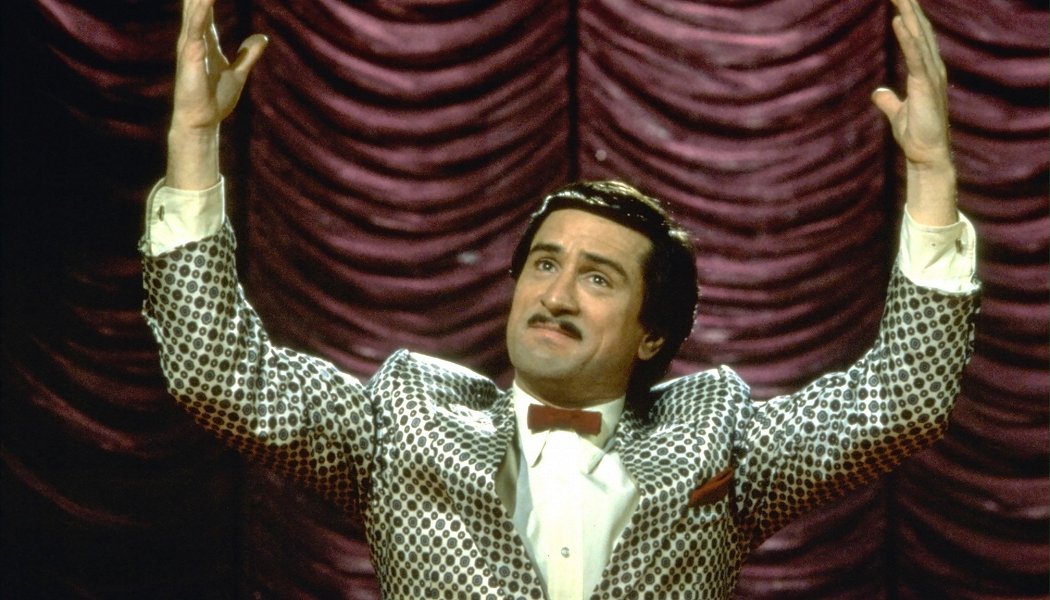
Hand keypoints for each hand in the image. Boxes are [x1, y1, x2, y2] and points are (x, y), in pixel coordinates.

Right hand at [167, 0, 266, 188]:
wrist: (202, 122)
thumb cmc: (215, 98)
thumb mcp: (239, 72)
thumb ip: (249, 54)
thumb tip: (262, 37)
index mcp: (204, 38)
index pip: (205, 4)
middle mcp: (193, 38)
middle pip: (196, 2)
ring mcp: (189, 49)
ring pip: (194, 14)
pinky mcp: (190, 62)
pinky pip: (194, 36)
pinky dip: (198, 19)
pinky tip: (204, 5)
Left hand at [871, 0, 956, 224]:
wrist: (926, 156)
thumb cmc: (916, 135)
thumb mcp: (898, 113)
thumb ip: (889, 101)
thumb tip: (879, 92)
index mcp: (926, 71)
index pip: (917, 37)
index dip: (909, 16)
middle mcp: (932, 68)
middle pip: (920, 30)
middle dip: (910, 7)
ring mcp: (931, 75)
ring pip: (919, 37)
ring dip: (909, 13)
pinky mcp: (926, 86)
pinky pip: (916, 56)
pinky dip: (908, 37)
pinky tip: (900, 20)